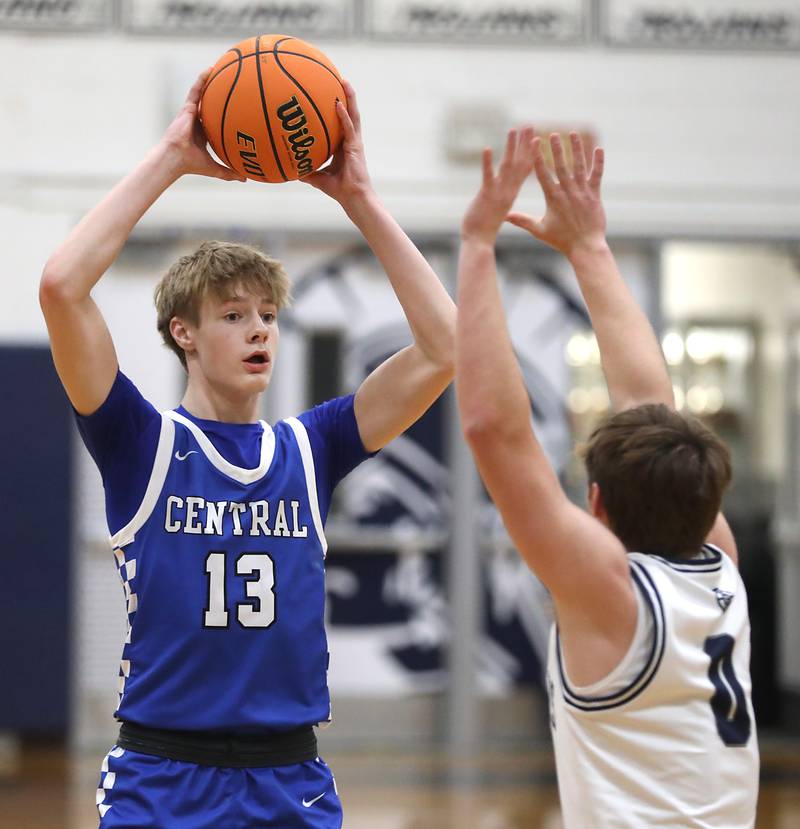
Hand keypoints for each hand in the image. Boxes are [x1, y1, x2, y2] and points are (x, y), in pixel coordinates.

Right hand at [159, 68, 245, 182]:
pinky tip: (210, 69)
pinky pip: (196, 90)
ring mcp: (192, 113)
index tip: (235, 110)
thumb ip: (229, 172)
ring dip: (211, 82)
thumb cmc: (191, 165)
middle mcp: (197, 122)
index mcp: (203, 135)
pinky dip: (202, 79)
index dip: (223, 115)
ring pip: (203, 94)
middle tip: (232, 85)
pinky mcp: (187, 108)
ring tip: (221, 69)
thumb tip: (246, 179)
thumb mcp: (214, 168)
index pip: (215, 122)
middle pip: (210, 105)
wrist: (175, 158)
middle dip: (218, 95)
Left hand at [303, 80, 372, 204]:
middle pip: (349, 113)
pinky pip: (349, 127)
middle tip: (339, 79)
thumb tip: (291, 170)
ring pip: (353, 115)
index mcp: (343, 146)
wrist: (353, 198)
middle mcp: (351, 140)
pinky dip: (343, 115)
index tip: (331, 93)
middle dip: (345, 96)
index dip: (338, 108)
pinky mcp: (356, 147)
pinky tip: (338, 103)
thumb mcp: (318, 178)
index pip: (341, 123)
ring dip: (349, 97)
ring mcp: (354, 142)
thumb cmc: (339, 190)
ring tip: (344, 81)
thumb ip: (307, 171)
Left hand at [461, 126, 536, 245]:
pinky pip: (487, 176)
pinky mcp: (485, 195)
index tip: (536, 138)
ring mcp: (498, 192)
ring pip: (507, 166)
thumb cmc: (486, 229)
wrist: (478, 242)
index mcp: (512, 193)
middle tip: (530, 125)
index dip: (531, 153)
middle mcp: (508, 191)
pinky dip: (487, 163)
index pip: (525, 170)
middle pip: (520, 163)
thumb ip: (503, 198)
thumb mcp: (499, 210)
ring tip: (514, 129)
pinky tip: (488, 148)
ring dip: (510, 147)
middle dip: (525, 143)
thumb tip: (506, 193)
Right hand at [506, 132, 605, 259]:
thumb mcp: (540, 230)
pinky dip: (598, 162)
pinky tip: (598, 149)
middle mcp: (567, 192)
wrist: (585, 247)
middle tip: (553, 134)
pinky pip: (597, 175)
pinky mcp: (595, 194)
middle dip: (556, 148)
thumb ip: (523, 220)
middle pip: (561, 165)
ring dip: (576, 149)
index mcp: (553, 198)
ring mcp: (582, 192)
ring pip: (579, 166)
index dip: (538, 157)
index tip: (535, 143)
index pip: (543, 173)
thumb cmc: (561, 240)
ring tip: (574, 134)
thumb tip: (505, 216)